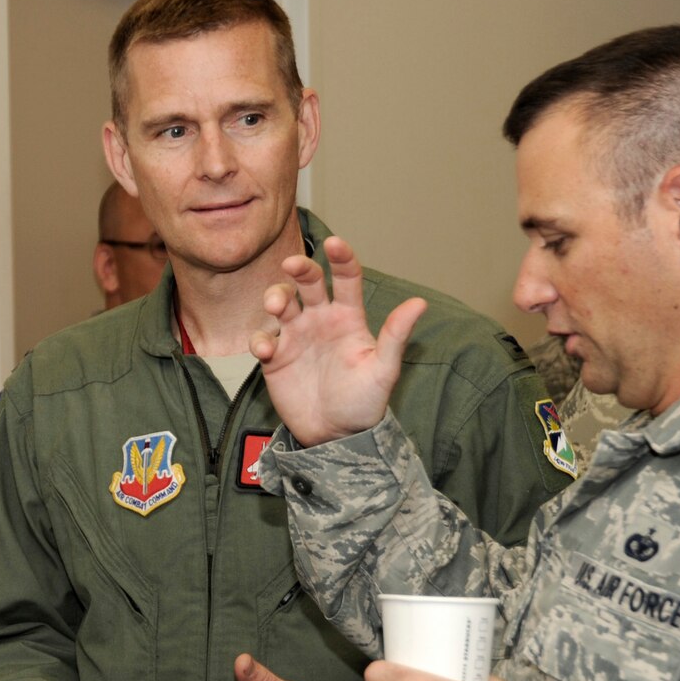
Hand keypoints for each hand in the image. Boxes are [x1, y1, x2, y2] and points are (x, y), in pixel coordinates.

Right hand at [249, 235, 426, 445]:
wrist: (335, 436)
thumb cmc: (364, 402)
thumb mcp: (383, 370)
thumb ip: (395, 336)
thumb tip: (419, 303)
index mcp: (348, 317)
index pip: (346, 279)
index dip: (341, 259)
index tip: (334, 244)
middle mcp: (321, 320)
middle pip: (307, 282)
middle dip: (300, 269)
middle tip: (292, 265)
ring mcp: (296, 336)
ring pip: (281, 303)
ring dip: (275, 297)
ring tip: (276, 308)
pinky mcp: (275, 357)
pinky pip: (262, 338)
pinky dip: (259, 339)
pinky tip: (265, 349)